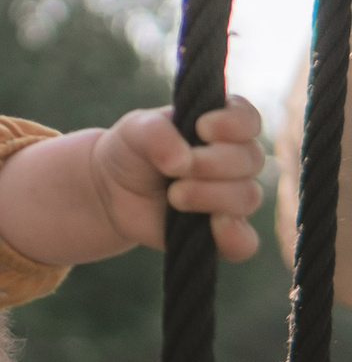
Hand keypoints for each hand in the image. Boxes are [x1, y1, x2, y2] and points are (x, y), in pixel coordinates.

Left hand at [93, 99, 264, 259]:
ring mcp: (230, 198)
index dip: (234, 123)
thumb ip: (156, 133)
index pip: (248, 119)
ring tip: (174, 195)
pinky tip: (212, 226)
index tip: (202, 128)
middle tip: (175, 169)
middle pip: (251, 159)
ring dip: (210, 195)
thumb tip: (182, 161)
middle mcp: (234, 161)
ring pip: (247, 197)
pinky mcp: (221, 233)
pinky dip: (234, 236)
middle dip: (211, 163)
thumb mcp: (134, 130)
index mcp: (220, 128)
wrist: (110, 189)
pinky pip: (246, 242)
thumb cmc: (131, 150)